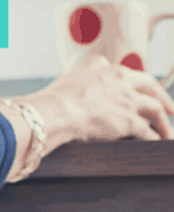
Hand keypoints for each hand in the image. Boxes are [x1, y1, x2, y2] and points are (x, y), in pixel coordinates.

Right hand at [28, 54, 173, 145]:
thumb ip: (74, 85)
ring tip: (167, 132)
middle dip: (161, 96)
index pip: (124, 71)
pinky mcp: (130, 120)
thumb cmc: (49, 103)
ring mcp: (127, 99)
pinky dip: (154, 138)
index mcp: (100, 67)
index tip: (137, 88)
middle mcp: (119, 78)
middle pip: (149, 85)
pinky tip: (157, 144)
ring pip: (154, 108)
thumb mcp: (63, 84)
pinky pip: (148, 131)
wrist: (52, 113)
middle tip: (169, 108)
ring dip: (163, 122)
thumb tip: (61, 98)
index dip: (133, 82)